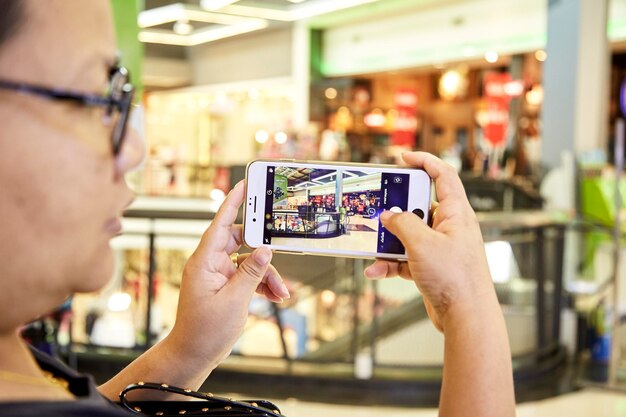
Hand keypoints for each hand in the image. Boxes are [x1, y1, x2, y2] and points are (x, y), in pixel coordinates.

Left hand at [167, 181, 289, 368]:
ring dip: (266, 274)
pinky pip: (248, 276)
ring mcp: (218, 275)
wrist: (193, 355)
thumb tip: (265, 250)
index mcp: (204, 262)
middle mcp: (210, 264)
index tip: (244, 184)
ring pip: (248, 262)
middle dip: (262, 250)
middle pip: (240, 242)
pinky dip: (262, 284)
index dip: (232, 203)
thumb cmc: (204, 331)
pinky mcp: (225, 286)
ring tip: (281, 291)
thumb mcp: (234, 300)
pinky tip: (275, 295)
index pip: (220, 224)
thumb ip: (252, 272)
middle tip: (280, 246)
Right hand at [364, 152, 494, 331]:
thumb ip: (402, 224)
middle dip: (396, 210)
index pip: (443, 176)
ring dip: (389, 242)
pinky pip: (406, 257)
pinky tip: (377, 270)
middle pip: (419, 206)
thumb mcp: (422, 244)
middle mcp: (450, 227)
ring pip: (408, 235)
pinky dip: (391, 262)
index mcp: (456, 213)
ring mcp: (441, 247)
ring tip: (373, 247)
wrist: (466, 317)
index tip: (403, 158)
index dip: (425, 162)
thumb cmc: (456, 279)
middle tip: (378, 209)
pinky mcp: (432, 266)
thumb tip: (389, 216)